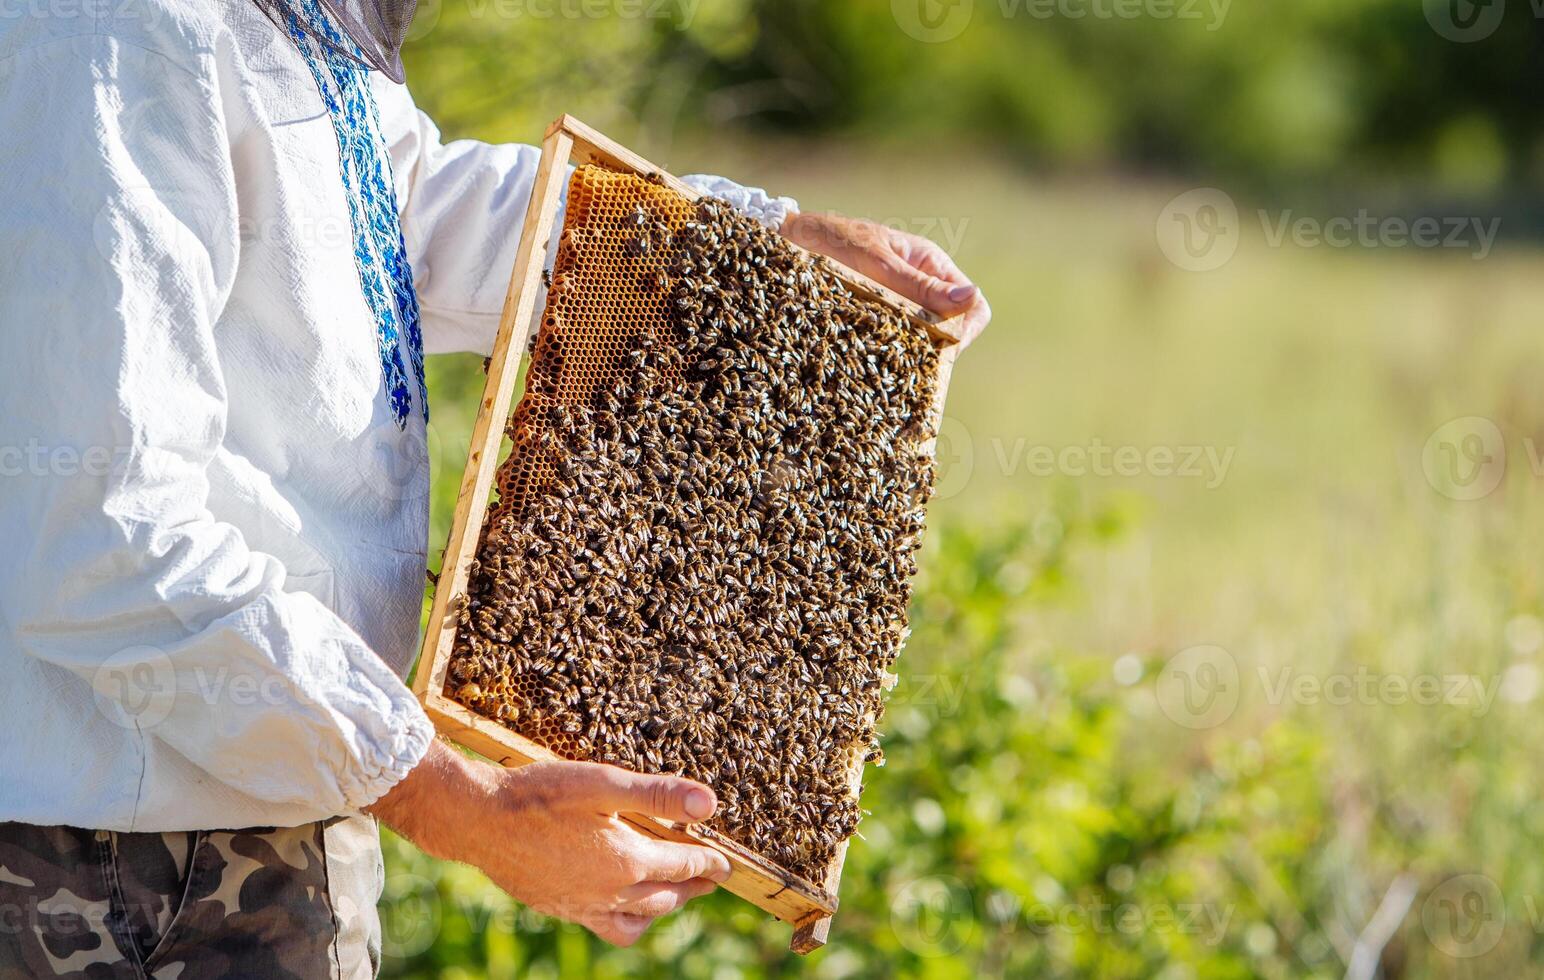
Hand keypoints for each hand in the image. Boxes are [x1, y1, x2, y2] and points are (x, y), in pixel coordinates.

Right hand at [368, 741, 730, 945]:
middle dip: (691, 887)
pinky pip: (607, 926)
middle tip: (708, 878)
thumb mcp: (603, 784)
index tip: (725, 864)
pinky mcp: (559, 908)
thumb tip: (709, 804)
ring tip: (672, 893)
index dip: (708, 862)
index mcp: (627, 861)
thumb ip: (658, 795)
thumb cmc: (540, 795)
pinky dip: (627, 919)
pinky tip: (620, 903)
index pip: (683, 865)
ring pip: (638, 919)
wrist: (478, 820)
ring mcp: (582, 905)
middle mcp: (609, 892)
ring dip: (662, 906)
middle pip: (666, 896)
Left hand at [781, 210, 991, 346]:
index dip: (964, 332)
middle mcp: (920, 285)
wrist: (786, 240)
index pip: (972, 306)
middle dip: (936, 347)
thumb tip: (971, 298)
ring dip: (911, 352)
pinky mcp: (877, 315)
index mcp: (930, 264)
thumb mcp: (876, 263)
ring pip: (923, 338)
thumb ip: (918, 285)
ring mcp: (899, 301)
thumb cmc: (831, 241)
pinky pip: (895, 340)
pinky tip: (870, 357)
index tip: (939, 349)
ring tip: (884, 359)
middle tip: (905, 359)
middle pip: (951, 328)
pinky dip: (888, 351)